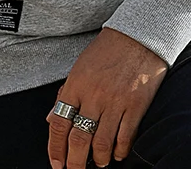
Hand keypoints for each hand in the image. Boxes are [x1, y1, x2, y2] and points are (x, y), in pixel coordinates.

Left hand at [45, 27, 167, 168]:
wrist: (140, 34)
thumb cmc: (109, 48)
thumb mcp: (81, 66)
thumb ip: (66, 93)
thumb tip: (51, 120)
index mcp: (77, 83)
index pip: (59, 123)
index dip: (55, 149)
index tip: (56, 163)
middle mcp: (94, 94)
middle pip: (78, 140)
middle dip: (74, 163)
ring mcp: (116, 101)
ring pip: (102, 144)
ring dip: (98, 160)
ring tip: (97, 163)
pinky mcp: (136, 105)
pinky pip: (125, 137)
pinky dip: (119, 151)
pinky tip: (117, 154)